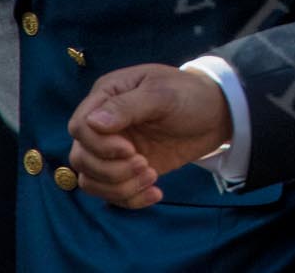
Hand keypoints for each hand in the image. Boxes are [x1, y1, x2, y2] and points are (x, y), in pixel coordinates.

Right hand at [68, 65, 230, 207]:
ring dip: (119, 187)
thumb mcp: (163, 94)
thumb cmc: (189, 95)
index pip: (79, 126)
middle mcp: (104, 124)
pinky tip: (155, 194)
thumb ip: (127, 106)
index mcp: (107, 95)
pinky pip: (111, 193)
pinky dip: (130, 199)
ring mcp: (113, 149)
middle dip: (111, 170)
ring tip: (152, 177)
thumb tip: (92, 122)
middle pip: (81, 158)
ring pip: (91, 180)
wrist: (215, 116)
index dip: (99, 145)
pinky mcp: (126, 170)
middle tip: (146, 165)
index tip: (130, 149)